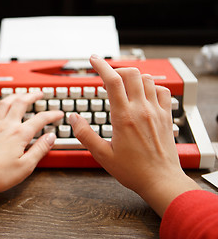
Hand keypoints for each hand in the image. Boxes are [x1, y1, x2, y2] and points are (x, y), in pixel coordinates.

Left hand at [0, 92, 63, 193]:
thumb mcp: (26, 166)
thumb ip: (40, 149)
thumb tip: (51, 137)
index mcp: (19, 134)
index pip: (40, 119)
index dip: (52, 114)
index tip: (58, 114)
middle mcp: (6, 126)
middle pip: (20, 103)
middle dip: (31, 96)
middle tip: (38, 94)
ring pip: (3, 104)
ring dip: (13, 96)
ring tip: (19, 95)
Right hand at [70, 55, 200, 216]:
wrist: (161, 180)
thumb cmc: (133, 170)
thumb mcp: (102, 155)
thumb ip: (85, 135)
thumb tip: (74, 118)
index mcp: (124, 117)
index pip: (112, 80)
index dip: (101, 66)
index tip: (94, 60)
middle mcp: (141, 110)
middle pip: (130, 73)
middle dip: (116, 69)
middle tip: (107, 76)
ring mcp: (156, 111)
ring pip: (147, 79)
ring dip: (133, 76)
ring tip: (123, 84)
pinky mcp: (165, 116)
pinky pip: (162, 90)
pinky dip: (151, 86)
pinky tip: (144, 93)